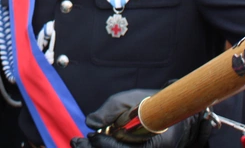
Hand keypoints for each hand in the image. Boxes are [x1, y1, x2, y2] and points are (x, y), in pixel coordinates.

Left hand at [70, 89, 209, 147]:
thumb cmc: (150, 105)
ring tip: (79, 143)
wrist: (168, 113)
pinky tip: (91, 143)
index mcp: (149, 145)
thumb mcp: (129, 101)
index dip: (103, 145)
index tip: (91, 136)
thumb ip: (110, 110)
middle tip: (76, 141)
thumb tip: (90, 122)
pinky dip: (103, 147)